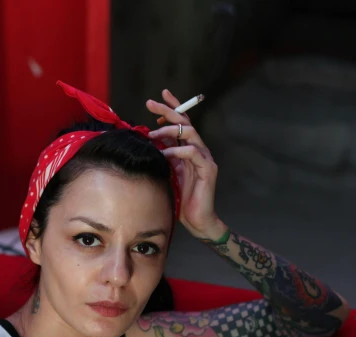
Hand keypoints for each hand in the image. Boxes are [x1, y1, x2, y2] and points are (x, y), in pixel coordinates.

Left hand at [146, 90, 226, 239]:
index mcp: (188, 148)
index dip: (172, 107)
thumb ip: (162, 156)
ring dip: (169, 130)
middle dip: (168, 110)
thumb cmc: (180, 198)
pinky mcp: (208, 169)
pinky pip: (193, 153)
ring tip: (153, 133)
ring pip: (189, 133)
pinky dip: (177, 150)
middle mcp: (198, 149)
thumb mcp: (167, 172)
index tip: (158, 97)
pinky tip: (165, 154)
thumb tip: (147, 141)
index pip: (182, 122)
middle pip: (185, 122)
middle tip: (150, 103)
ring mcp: (205, 158)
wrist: (196, 220)